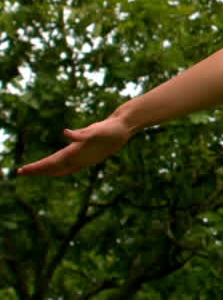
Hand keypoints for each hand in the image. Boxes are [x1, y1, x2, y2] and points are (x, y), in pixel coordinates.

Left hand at [17, 117, 132, 176]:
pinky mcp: (87, 154)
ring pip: (61, 168)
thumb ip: (82, 133)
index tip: (23, 170)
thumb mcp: (97, 129)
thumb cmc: (112, 128)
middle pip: (54, 168)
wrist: (124, 127)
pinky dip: (58, 167)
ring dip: (46, 170)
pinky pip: (68, 164)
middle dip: (38, 170)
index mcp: (78, 153)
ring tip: (34, 171)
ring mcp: (84, 158)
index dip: (38, 167)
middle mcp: (79, 158)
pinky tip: (55, 166)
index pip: (53, 163)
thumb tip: (66, 133)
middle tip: (20, 172)